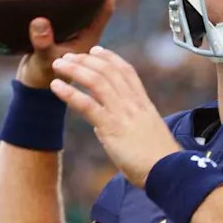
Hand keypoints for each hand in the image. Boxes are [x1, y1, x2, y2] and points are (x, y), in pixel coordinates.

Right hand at [16, 0, 116, 88]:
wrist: (36, 88)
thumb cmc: (44, 75)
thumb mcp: (44, 59)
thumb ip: (43, 42)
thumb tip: (41, 21)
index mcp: (89, 37)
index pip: (104, 10)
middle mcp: (85, 32)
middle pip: (97, 5)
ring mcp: (74, 33)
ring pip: (83, 8)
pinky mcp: (61, 33)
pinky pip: (67, 12)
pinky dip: (65, 0)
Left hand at [50, 47, 180, 186]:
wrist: (167, 172)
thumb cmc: (159, 161)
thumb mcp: (147, 135)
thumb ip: (127, 127)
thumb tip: (105, 128)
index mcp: (144, 104)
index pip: (127, 71)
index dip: (110, 58)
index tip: (96, 50)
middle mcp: (133, 103)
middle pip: (108, 71)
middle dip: (86, 60)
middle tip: (68, 56)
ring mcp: (122, 113)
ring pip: (96, 81)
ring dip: (75, 70)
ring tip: (58, 65)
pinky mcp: (111, 127)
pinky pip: (87, 105)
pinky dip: (69, 92)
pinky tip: (56, 86)